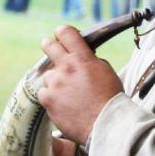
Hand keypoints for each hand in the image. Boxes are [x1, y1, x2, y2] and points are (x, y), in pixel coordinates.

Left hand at [36, 25, 123, 144]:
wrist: (106, 124)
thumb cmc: (110, 100)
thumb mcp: (106, 71)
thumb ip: (90, 61)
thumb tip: (82, 57)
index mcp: (83, 58)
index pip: (67, 33)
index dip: (62, 32)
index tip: (60, 34)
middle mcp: (66, 67)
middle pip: (49, 46)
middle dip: (49, 45)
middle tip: (48, 46)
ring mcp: (55, 83)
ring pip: (48, 76)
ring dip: (55, 81)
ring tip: (68, 93)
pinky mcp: (48, 99)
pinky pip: (44, 93)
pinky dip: (51, 97)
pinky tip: (62, 104)